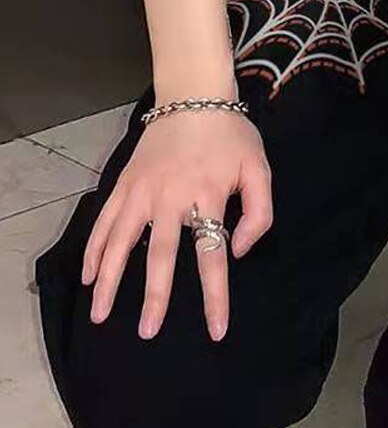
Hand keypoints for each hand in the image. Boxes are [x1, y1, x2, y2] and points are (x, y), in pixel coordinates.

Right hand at [80, 108, 272, 341]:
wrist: (193, 95)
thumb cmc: (230, 135)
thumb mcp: (259, 169)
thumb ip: (258, 213)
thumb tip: (238, 251)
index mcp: (207, 195)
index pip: (212, 255)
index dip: (215, 296)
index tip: (216, 330)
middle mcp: (170, 196)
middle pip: (160, 256)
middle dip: (155, 297)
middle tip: (148, 332)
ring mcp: (142, 190)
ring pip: (121, 242)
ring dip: (111, 280)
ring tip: (101, 314)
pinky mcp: (125, 183)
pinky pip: (105, 221)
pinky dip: (95, 249)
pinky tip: (89, 274)